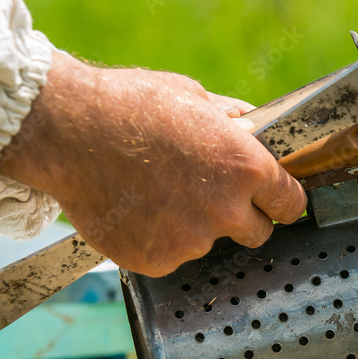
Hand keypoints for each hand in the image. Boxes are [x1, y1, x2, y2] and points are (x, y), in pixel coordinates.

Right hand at [0, 52, 305, 276]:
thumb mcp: (193, 97)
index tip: (274, 202)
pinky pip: (169, 256)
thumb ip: (232, 123)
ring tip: (155, 193)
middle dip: (243, 218)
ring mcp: (190, 241)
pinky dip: (157, 240)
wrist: (67, 132)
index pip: (291, 203)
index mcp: (245, 167)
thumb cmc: (129, 106)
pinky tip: (135, 210)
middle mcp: (225, 210)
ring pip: (207, 244)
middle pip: (258, 233)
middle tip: (210, 197)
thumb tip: (253, 129)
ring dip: (192, 227)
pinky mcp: (156, 261)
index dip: (282, 200)